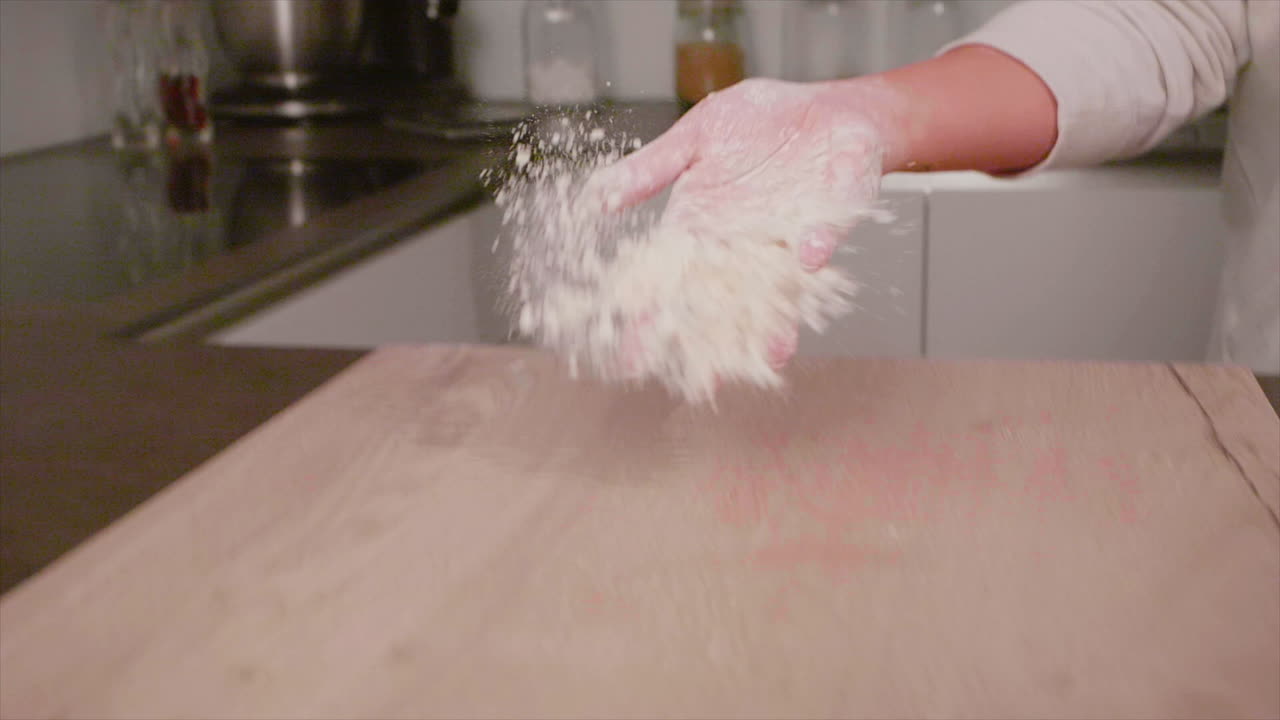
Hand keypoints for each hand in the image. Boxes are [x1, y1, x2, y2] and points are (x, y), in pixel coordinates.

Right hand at [587, 78, 897, 369]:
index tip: (633, 355)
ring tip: (774, 353)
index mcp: (703, 222)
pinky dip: (816, 247)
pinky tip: (809, 260)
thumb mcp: (697, 136)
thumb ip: (652, 167)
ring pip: (777, 290)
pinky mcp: (828, 219)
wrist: (830, 109)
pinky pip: (822, 236)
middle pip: (723, 299)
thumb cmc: (762, 121)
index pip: (671, 278)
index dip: (653, 316)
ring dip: (777, 320)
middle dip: (715, 338)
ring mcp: (787, 236)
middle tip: (704, 379)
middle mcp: (743, 241)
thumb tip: (597, 200)